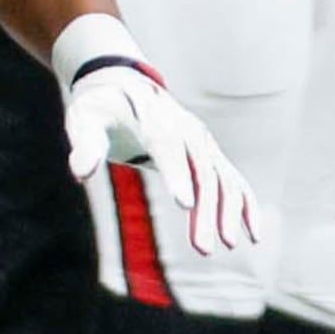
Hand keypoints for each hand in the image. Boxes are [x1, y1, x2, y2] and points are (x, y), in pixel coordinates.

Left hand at [63, 56, 260, 253]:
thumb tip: (82, 172)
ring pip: (223, 179)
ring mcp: (202, 142)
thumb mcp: (84, 120)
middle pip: (202, 171)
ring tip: (225, 246)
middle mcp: (186, 130)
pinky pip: (233, 180)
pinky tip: (253, 236)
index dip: (177, 174)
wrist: (123, 84)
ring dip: (228, 213)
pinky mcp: (209, 153)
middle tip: (203, 249)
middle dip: (206, 211)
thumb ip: (85, 144)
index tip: (185, 206)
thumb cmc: (100, 108)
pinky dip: (245, 205)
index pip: (168, 148)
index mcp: (154, 121)